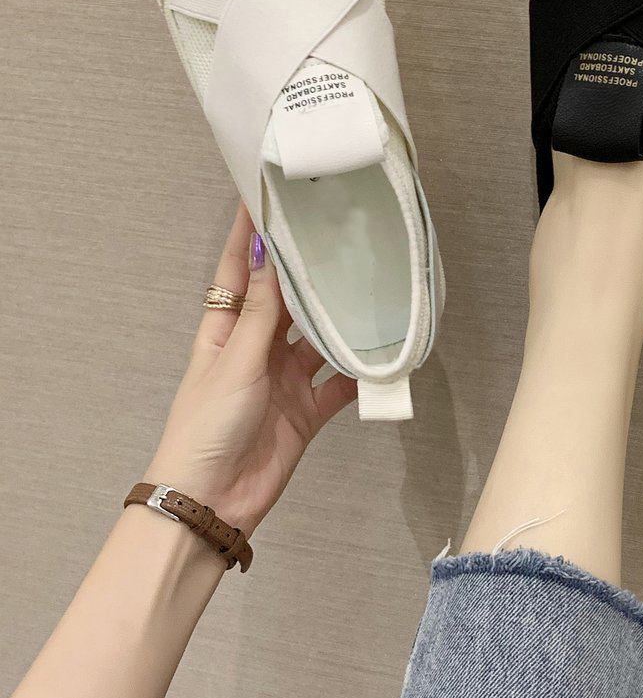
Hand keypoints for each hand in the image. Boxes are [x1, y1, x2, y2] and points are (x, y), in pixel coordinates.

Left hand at [144, 205, 356, 534]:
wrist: (212, 500)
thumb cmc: (205, 428)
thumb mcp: (235, 361)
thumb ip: (263, 312)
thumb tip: (271, 254)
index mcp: (224, 331)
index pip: (239, 272)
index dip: (250, 236)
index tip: (266, 197)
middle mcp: (256, 350)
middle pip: (287, 301)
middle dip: (309, 272)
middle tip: (338, 236)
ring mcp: (283, 379)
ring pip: (320, 339)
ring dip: (341, 321)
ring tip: (372, 289)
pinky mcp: (307, 410)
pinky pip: (340, 383)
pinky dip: (360, 372)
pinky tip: (382, 355)